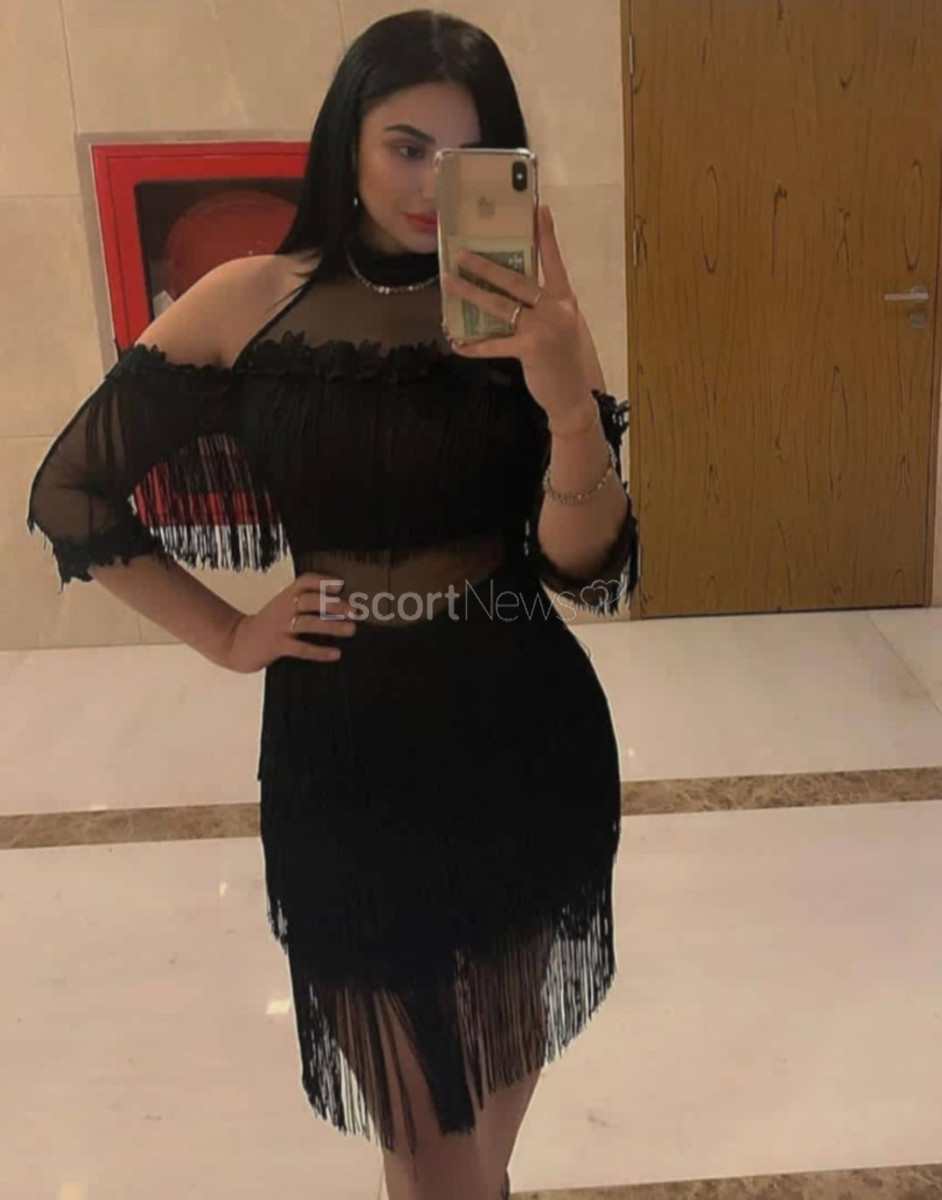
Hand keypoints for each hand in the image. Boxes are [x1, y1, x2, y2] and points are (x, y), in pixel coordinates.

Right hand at [220, 572, 359, 673]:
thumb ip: (306, 601)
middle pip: (310, 601)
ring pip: (308, 623)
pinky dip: (319, 651)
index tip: (341, 585)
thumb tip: (343, 604)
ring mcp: (280, 627)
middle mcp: (284, 607)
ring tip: (351, 629)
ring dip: (331, 625)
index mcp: (287, 595)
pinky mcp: (277, 646)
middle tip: (355, 611)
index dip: (323, 581)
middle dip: (333, 605)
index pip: (305, 581)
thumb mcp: (284, 605)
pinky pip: (300, 648)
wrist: (238, 641)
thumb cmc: (269, 623)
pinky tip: (335, 653)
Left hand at [441, 204, 590, 425]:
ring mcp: (544, 328)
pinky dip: (475, 345)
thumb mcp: (560, 326)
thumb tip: (506, 292)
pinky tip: (458, 343)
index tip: (538, 208)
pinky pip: (495, 343)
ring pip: (500, 305)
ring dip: (471, 293)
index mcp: (564, 299)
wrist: (572, 397)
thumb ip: (541, 307)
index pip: (554, 261)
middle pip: (516, 279)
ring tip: (449, 282)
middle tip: (462, 253)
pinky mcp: (530, 350)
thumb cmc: (562, 360)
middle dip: (486, 265)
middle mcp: (556, 309)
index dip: (546, 235)